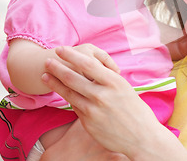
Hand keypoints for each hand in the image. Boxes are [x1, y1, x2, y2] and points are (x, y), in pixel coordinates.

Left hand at [42, 45, 164, 156]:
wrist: (141, 137)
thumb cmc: (136, 111)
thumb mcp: (125, 89)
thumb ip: (108, 80)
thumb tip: (92, 70)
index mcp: (114, 82)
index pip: (87, 64)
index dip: (71, 55)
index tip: (61, 49)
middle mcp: (101, 94)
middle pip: (72, 77)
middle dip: (57, 67)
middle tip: (47, 61)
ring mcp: (93, 110)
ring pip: (68, 93)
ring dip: (54, 83)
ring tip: (45, 75)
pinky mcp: (88, 123)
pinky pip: (75, 107)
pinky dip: (68, 98)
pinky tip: (62, 93)